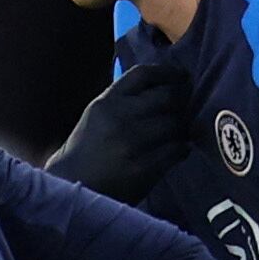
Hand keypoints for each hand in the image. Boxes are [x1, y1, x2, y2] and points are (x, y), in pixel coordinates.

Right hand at [45, 49, 201, 204]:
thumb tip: (165, 87)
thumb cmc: (87, 150)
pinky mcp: (143, 168)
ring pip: (176, 123)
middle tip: (185, 107)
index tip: (182, 76)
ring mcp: (132, 143)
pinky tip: (176, 151)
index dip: (168, 72)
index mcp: (106, 102)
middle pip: (167, 96)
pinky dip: (181, 148)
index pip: (143, 74)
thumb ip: (125, 100)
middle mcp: (119, 118)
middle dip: (181, 100)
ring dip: (182, 127)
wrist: (73, 187)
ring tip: (178, 132)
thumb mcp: (97, 116)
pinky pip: (177, 150)